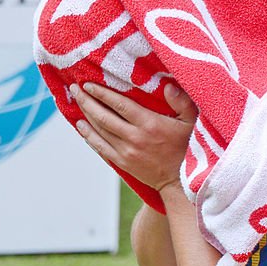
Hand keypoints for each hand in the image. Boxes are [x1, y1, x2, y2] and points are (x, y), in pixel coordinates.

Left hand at [71, 81, 196, 193]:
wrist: (180, 182)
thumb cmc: (187, 148)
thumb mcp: (192, 123)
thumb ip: (182, 102)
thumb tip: (169, 86)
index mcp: (149, 124)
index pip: (119, 104)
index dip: (102, 93)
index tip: (88, 84)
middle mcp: (134, 137)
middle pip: (104, 116)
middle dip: (87, 101)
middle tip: (74, 88)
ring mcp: (127, 152)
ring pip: (100, 131)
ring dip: (85, 116)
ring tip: (75, 102)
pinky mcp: (123, 163)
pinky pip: (101, 148)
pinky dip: (89, 137)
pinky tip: (81, 127)